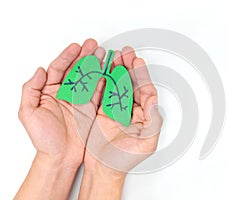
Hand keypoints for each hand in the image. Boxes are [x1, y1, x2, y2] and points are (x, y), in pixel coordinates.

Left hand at [15, 39, 98, 198]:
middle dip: (84, 56)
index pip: (58, 69)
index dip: (67, 56)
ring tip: (102, 53)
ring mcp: (79, 100)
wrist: (60, 157)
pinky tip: (107, 71)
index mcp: (49, 92)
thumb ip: (31, 90)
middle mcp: (65, 94)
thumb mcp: (28, 113)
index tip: (76, 47)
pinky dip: (104, 81)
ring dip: (95, 65)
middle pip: (75, 69)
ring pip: (88, 77)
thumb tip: (39, 70)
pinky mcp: (90, 108)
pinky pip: (98, 92)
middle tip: (92, 45)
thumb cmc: (44, 139)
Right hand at [79, 47, 162, 198]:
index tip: (138, 62)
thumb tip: (155, 101)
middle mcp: (132, 111)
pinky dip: (103, 81)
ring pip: (118, 85)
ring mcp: (116, 110)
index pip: (145, 91)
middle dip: (129, 67)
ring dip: (116, 70)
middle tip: (126, 52)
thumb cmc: (125, 159)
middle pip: (132, 84)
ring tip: (114, 56)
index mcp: (144, 116)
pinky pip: (103, 93)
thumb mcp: (146, 143)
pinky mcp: (102, 111)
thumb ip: (153, 121)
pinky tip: (102, 70)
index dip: (142, 75)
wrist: (103, 168)